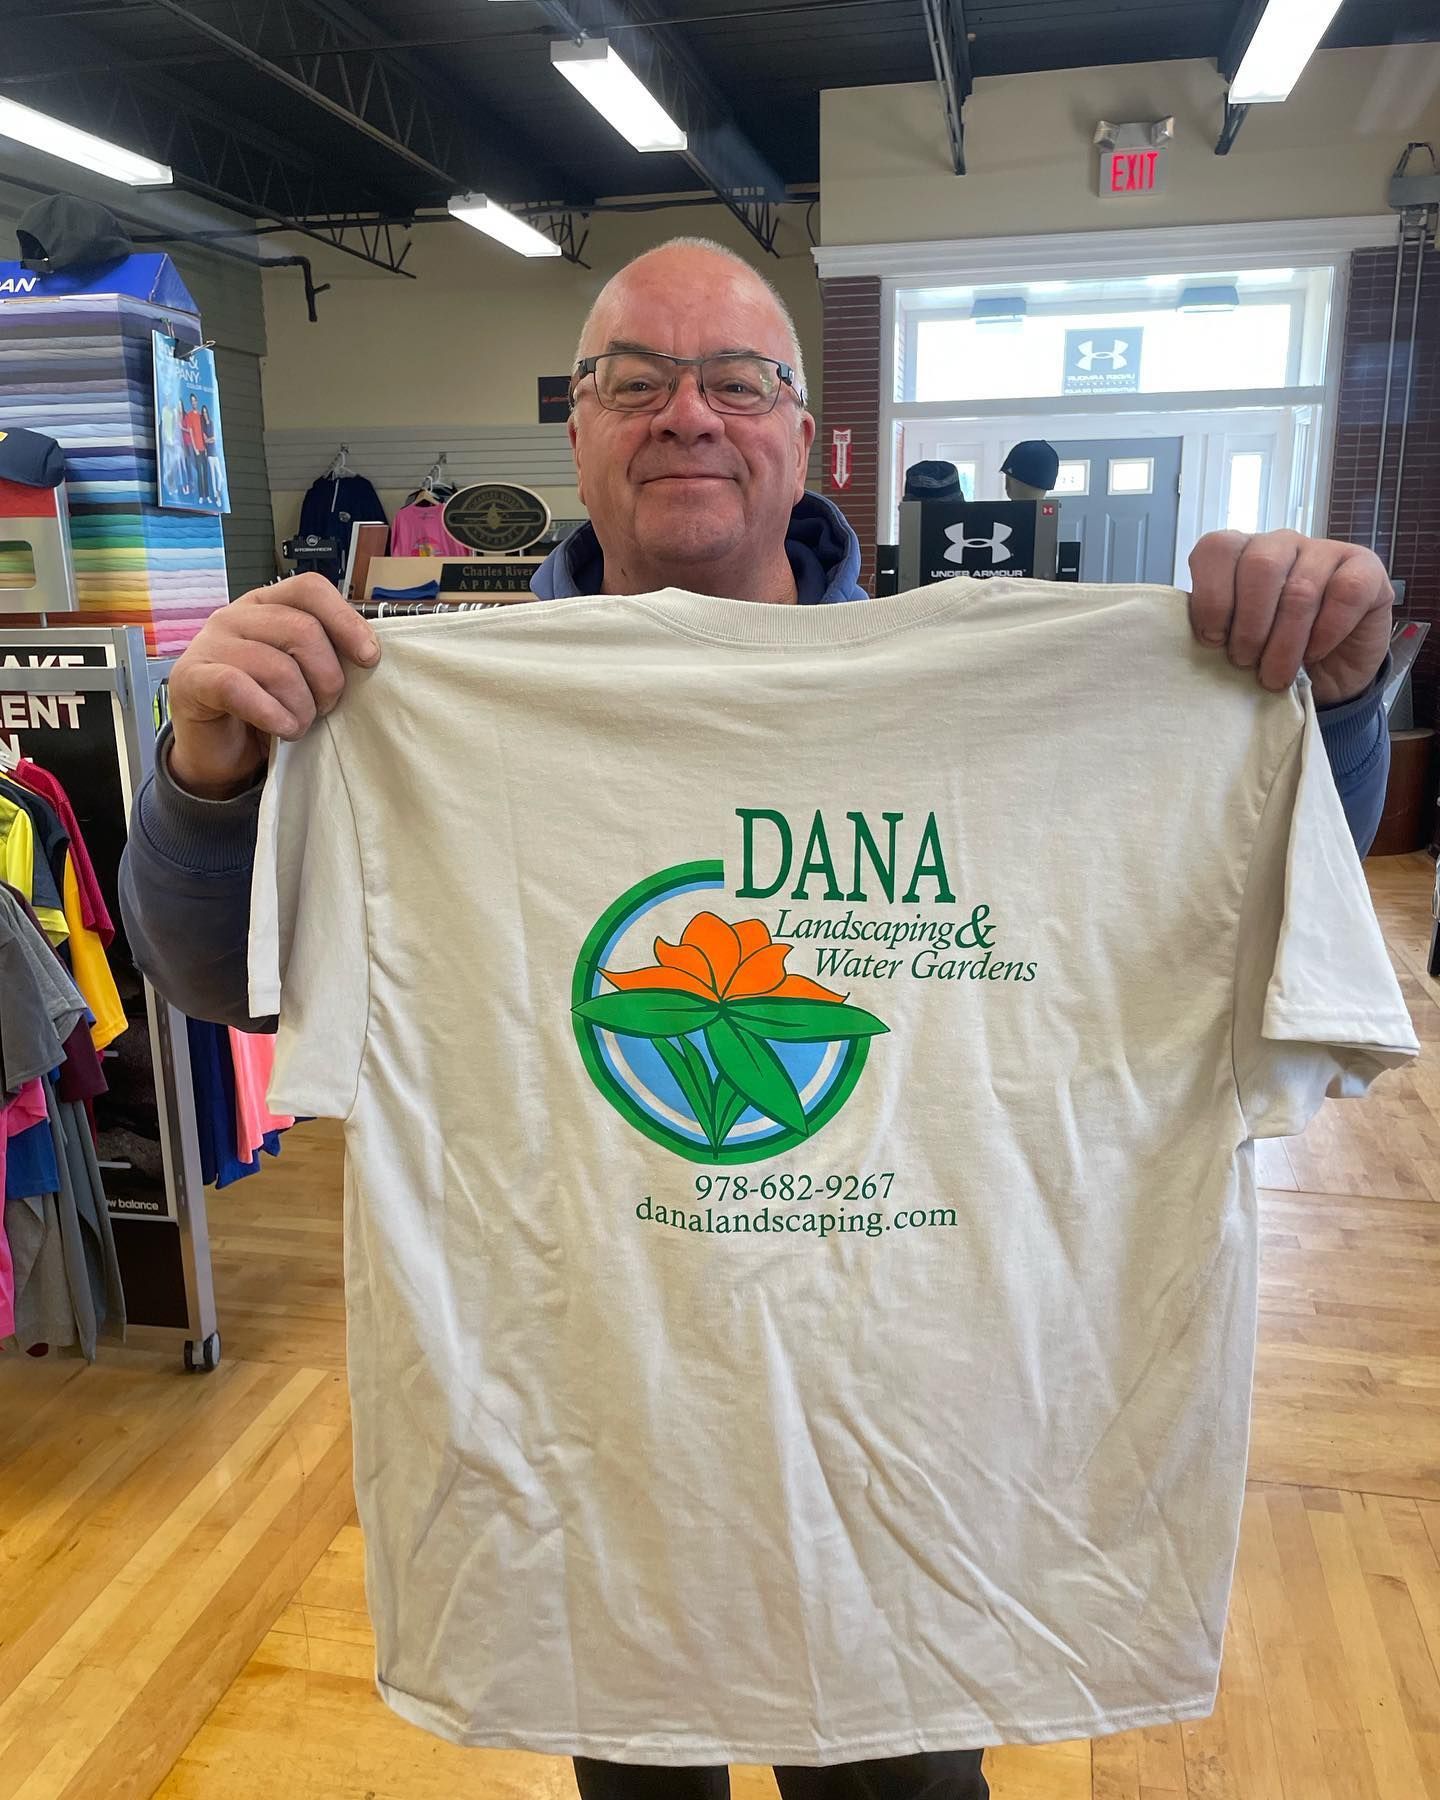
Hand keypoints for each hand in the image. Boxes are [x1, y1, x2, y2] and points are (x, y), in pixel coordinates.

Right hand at [167, 573, 379, 798]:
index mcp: (266, 605)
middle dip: (327, 678)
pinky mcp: (190, 678)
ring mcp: (209, 644)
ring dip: (300, 707)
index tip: (368, 658)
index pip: (310, 589)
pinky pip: (239, 688)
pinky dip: (271, 714)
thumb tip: (369, 652)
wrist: (216, 749)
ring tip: (298, 725)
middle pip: (302, 630)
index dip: (345, 620)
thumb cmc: (266, 707)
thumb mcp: (302, 675)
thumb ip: (325, 654)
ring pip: (277, 666)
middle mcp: (235, 615)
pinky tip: (281, 729)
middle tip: (325, 708)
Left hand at [1187, 530, 1392, 707]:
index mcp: (1240, 553)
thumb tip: (1194, 643)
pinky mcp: (1365, 569)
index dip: (1211, 597)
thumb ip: (1217, 629)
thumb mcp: (1235, 640)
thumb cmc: (1271, 652)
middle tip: (1246, 662)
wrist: (1327, 672)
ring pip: (1300, 589)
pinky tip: (1314, 654)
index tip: (1212, 640)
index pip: (1216, 550)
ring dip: (1284, 643)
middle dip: (1249, 625)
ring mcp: (1325, 551)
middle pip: (1259, 566)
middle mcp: (1280, 544)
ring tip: (1275, 675)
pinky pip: (1344, 593)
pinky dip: (1326, 632)